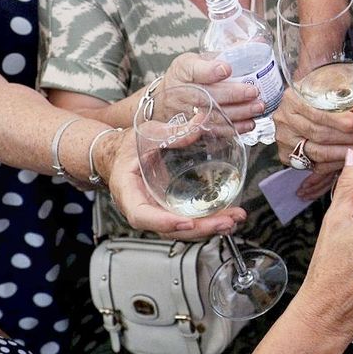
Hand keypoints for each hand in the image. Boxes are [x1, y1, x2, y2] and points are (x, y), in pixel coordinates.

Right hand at [99, 127, 247, 237]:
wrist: (119, 154)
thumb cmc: (126, 147)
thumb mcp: (147, 135)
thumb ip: (171, 133)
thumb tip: (198, 124)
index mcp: (128, 191)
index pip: (142, 215)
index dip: (164, 223)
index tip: (187, 223)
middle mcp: (141, 207)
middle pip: (168, 229)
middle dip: (199, 229)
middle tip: (225, 222)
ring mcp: (156, 211)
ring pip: (180, 229)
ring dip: (208, 227)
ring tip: (234, 219)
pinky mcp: (168, 209)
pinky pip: (187, 220)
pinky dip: (207, 220)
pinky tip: (227, 215)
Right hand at [161, 53, 262, 133]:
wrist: (164, 102)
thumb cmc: (185, 77)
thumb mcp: (194, 60)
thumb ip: (220, 54)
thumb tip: (257, 42)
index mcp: (183, 70)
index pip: (194, 70)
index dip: (210, 70)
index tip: (226, 68)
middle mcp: (183, 92)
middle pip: (208, 95)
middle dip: (233, 94)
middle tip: (253, 91)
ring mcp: (188, 113)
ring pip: (214, 116)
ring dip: (238, 113)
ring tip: (257, 107)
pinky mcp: (194, 129)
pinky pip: (215, 131)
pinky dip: (234, 128)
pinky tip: (249, 123)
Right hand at [273, 86, 352, 176]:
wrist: (298, 102)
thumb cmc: (315, 92)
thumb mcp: (330, 86)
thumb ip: (345, 98)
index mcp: (292, 99)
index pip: (321, 115)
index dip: (345, 123)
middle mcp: (285, 120)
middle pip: (320, 135)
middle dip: (350, 140)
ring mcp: (284, 140)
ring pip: (318, 153)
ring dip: (346, 154)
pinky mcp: (287, 155)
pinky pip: (315, 165)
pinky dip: (336, 164)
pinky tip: (351, 160)